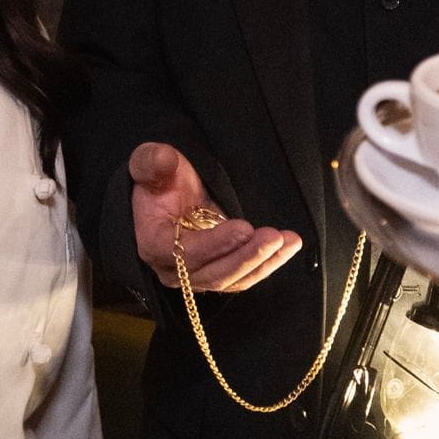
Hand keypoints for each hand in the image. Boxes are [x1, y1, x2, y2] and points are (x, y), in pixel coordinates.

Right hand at [129, 142, 301, 292]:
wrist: (169, 195)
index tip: (243, 227)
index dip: (214, 244)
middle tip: (272, 237)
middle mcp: (174, 269)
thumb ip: (151, 161)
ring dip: (263, 262)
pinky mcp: (218, 274)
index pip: (184, 252)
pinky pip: (244, 277)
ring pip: (232, 279)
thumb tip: (164, 158)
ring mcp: (198, 275)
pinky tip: (288, 247)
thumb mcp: (150, 162)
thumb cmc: (160, 179)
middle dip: (245, 257)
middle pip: (213, 274)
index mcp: (154, 243)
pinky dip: (268, 264)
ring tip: (288, 242)